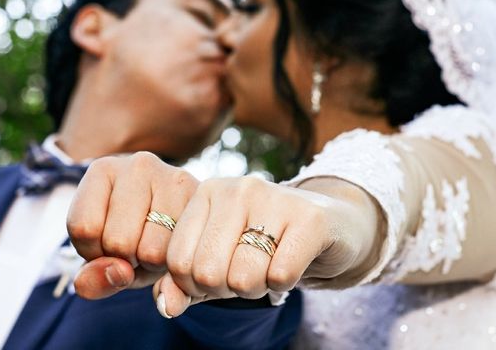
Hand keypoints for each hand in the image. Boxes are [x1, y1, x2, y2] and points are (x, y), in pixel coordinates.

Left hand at [67, 152, 198, 296]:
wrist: (180, 225)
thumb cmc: (131, 238)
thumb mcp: (102, 261)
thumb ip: (93, 280)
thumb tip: (120, 273)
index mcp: (103, 171)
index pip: (83, 228)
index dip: (94, 252)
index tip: (108, 241)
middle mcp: (138, 165)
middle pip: (117, 240)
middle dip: (125, 258)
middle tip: (137, 243)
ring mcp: (172, 177)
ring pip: (149, 250)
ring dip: (151, 263)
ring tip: (156, 243)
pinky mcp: (200, 197)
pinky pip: (177, 254)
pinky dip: (172, 263)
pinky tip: (175, 244)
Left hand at [68, 153, 380, 315]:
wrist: (329, 224)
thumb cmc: (263, 243)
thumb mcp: (218, 258)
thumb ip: (184, 282)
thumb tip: (166, 307)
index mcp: (206, 192)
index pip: (177, 261)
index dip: (194, 285)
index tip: (217, 273)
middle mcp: (237, 188)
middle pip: (207, 272)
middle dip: (226, 288)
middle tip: (247, 270)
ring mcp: (274, 197)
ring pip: (243, 277)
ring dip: (257, 286)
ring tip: (269, 264)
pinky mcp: (310, 218)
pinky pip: (280, 276)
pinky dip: (284, 282)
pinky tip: (292, 260)